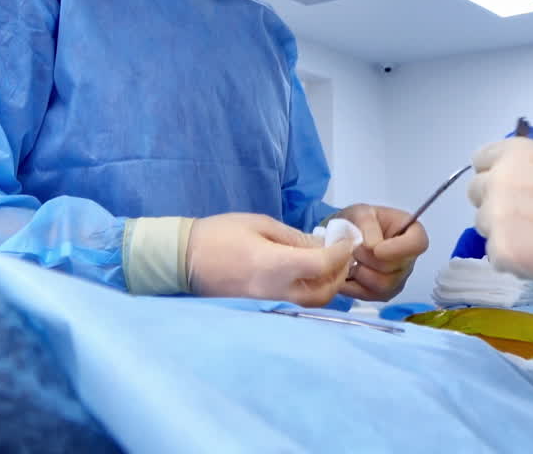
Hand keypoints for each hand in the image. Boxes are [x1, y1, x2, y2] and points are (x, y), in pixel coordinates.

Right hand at [186, 213, 352, 306]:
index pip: (321, 265)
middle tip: (341, 253)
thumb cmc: (221, 234)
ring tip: (328, 263)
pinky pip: (296, 304)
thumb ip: (293, 237)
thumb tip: (322, 246)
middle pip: (323, 293)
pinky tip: (309, 275)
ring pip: (312, 303)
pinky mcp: (261, 309)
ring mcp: (268, 304)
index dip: (340, 253)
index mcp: (274, 265)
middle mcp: (275, 291)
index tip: (348, 240)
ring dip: (328, 285)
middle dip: (339, 273)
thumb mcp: (259, 224)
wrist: (184, 259)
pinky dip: (311, 292)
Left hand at [332, 204, 428, 301]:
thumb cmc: (357, 221)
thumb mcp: (360, 213)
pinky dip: (353, 284)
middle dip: (368, 257)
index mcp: (410, 231)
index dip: (399, 248)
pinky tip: (347, 271)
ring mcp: (398, 279)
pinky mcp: (383, 294)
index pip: (418, 243)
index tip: (376, 249)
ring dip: (360, 271)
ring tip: (351, 258)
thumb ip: (367, 224)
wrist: (344, 238)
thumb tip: (372, 246)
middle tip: (353, 246)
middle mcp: (409, 258)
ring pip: (382, 285)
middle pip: (395, 268)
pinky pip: (370, 295)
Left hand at [468, 139, 532, 293]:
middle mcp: (499, 179)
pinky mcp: (500, 250)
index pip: (481, 160)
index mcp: (516, 153)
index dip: (494, 174)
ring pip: (484, 225)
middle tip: (522, 218)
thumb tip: (520, 187)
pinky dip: (511, 259)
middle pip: (476, 191)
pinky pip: (495, 254)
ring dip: (502, 232)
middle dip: (494, 203)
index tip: (507, 188)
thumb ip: (529, 173)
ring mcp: (496, 216)